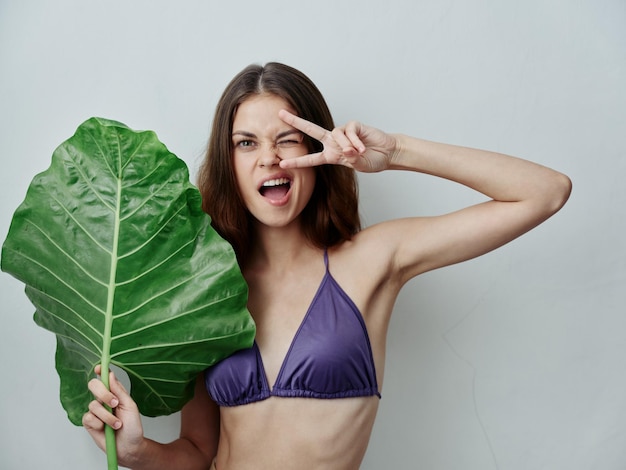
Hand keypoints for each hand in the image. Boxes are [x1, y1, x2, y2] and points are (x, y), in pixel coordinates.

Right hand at [83, 366, 144, 464]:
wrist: (129, 446)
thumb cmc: (132, 426)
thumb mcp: (130, 406)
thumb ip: (119, 391)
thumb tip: (111, 375)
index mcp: (115, 393)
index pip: (105, 379)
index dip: (101, 371)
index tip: (99, 368)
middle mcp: (103, 400)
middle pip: (93, 386)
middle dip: (103, 393)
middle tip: (114, 402)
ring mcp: (95, 411)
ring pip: (93, 405)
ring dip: (107, 416)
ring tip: (117, 424)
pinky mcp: (89, 423)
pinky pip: (88, 418)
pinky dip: (99, 424)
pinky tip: (105, 429)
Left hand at [278, 110, 397, 172]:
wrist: (387, 153)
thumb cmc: (372, 160)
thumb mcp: (358, 166)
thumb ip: (350, 159)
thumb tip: (347, 150)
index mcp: (331, 155)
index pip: (311, 159)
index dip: (297, 162)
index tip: (282, 164)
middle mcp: (334, 142)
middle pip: (311, 130)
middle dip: (296, 122)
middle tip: (281, 114)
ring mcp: (343, 133)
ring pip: (335, 134)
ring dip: (346, 145)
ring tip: (358, 153)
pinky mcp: (354, 126)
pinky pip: (349, 131)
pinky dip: (356, 141)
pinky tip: (363, 147)